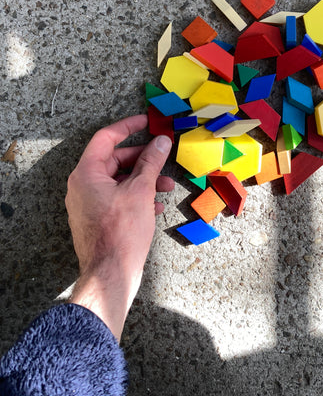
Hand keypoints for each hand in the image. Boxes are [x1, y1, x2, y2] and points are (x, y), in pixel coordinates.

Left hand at [65, 115, 174, 340]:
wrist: (110, 274)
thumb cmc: (121, 232)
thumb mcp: (141, 190)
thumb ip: (151, 162)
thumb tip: (161, 142)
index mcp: (86, 173)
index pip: (106, 138)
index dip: (128, 126)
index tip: (147, 121)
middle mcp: (82, 185)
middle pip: (115, 160)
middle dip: (143, 160)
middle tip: (163, 158)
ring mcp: (88, 203)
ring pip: (119, 180)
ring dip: (143, 180)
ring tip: (166, 187)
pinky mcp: (96, 219)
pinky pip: (117, 198)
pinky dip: (136, 196)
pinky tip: (155, 206)